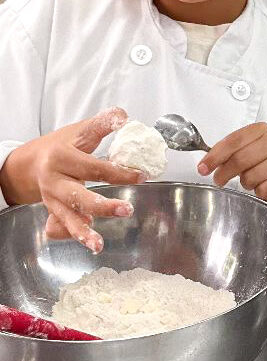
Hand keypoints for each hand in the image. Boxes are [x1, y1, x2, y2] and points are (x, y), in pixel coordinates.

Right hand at [0, 107, 144, 252]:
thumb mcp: (80, 131)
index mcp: (60, 157)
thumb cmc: (61, 146)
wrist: (31, 162)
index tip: (142, 176)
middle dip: (102, 206)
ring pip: (65, 218)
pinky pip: (59, 227)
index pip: (94, 167)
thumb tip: (123, 116)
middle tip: (126, 210)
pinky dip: (72, 234)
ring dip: (83, 233)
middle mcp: (53, 180)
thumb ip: (101, 124)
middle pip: (77, 196)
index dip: (119, 173)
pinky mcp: (52, 211)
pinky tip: (88, 241)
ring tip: (99, 245)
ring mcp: (51, 199)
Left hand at [198, 122, 266, 215]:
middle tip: (219, 179)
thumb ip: (228, 152)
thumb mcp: (246, 151)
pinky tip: (263, 188)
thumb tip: (205, 163)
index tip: (203, 167)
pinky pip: (263, 189)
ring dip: (245, 183)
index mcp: (262, 130)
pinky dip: (258, 192)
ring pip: (251, 177)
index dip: (215, 155)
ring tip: (250, 181)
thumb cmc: (264, 165)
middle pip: (240, 159)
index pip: (234, 140)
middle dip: (224, 172)